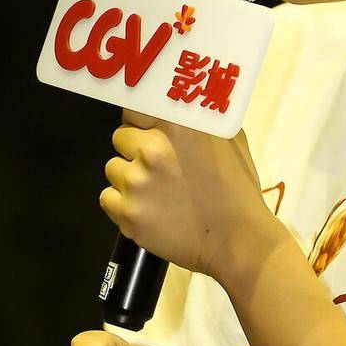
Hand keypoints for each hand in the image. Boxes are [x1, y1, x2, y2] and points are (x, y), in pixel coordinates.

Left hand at [100, 110, 281, 283]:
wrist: (238, 239)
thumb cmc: (237, 190)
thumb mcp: (229, 140)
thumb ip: (200, 120)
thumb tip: (183, 106)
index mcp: (176, 127)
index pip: (135, 108)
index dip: (142, 121)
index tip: (148, 130)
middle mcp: (151, 150)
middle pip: (120, 137)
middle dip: (135, 149)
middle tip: (158, 166)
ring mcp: (136, 183)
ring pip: (113, 168)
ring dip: (129, 177)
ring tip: (157, 191)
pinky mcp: (127, 213)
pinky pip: (107, 198)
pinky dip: (122, 204)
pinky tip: (148, 208)